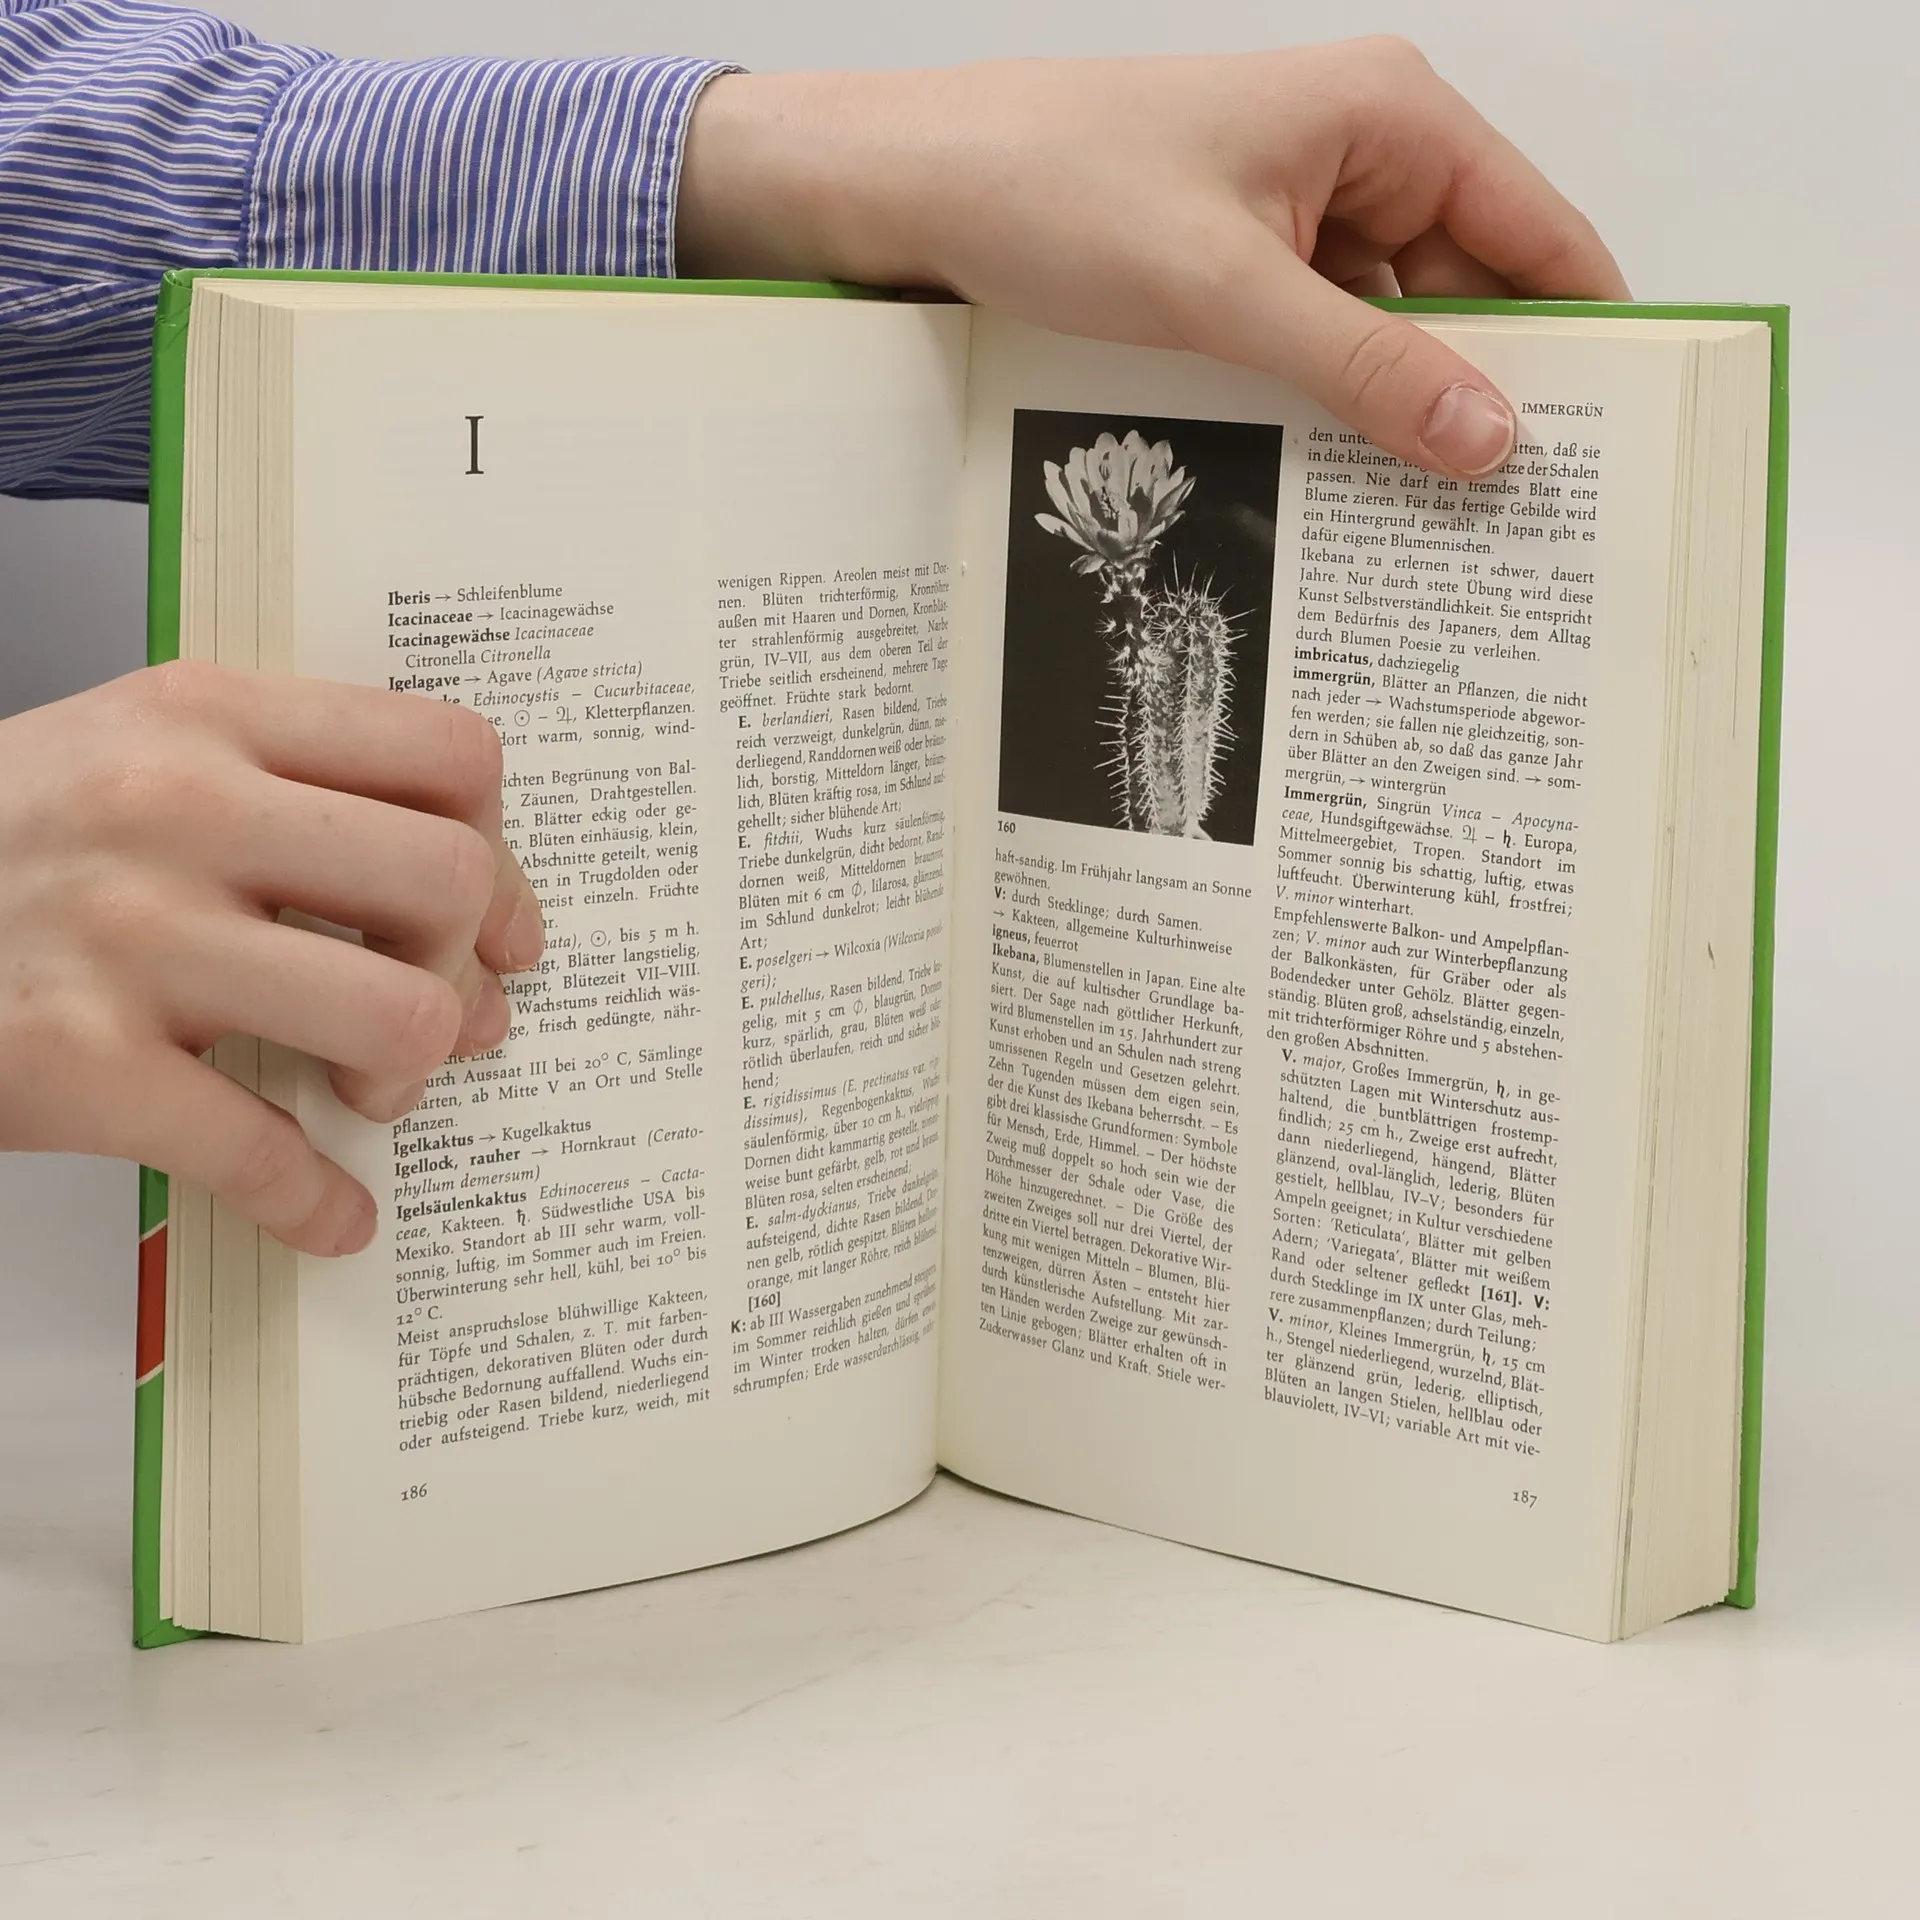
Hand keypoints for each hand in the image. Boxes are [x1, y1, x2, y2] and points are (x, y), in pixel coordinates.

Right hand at [0, 663, 543, 1254]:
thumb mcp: (135, 755)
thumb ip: (297, 798)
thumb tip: (476, 918)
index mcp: (204, 719)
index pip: (448, 755)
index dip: (501, 854)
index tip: (495, 921)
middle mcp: (174, 808)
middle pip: (445, 880)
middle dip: (465, 967)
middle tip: (435, 1012)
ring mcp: (124, 936)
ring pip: (393, 1015)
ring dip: (403, 1076)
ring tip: (362, 1089)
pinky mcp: (74, 1067)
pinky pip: (262, 1153)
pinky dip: (317, 1203)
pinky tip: (329, 1213)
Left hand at [678, 38, 1627, 477]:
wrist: (910, 191)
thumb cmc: (1052, 189)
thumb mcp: (1224, 290)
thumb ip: (1364, 366)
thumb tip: (1490, 439)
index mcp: (1391, 119)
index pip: (1540, 235)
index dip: (1583, 340)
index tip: (1608, 452)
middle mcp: (1361, 158)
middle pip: (1472, 293)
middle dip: (1488, 396)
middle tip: (1515, 527)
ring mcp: (1297, 215)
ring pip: (1392, 331)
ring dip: (1403, 415)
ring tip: (1434, 530)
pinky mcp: (1241, 266)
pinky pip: (1321, 345)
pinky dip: (1334, 407)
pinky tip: (1341, 487)